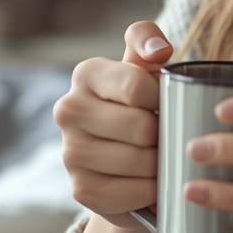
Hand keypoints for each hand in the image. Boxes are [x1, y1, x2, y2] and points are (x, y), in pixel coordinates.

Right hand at [53, 21, 172, 229]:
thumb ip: (149, 41)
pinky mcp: (81, 189)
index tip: (163, 103)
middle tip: (164, 135)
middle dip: (164, 134)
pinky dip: (153, 190)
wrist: (128, 160)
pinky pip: (136, 191)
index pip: (136, 85)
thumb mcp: (148, 68)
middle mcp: (68, 110)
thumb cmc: (143, 106)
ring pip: (141, 161)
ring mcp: (70, 152)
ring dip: (161, 163)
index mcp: (86, 74)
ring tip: (158, 157)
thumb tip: (158, 50)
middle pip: (141, 127)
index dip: (164, 99)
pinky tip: (149, 181)